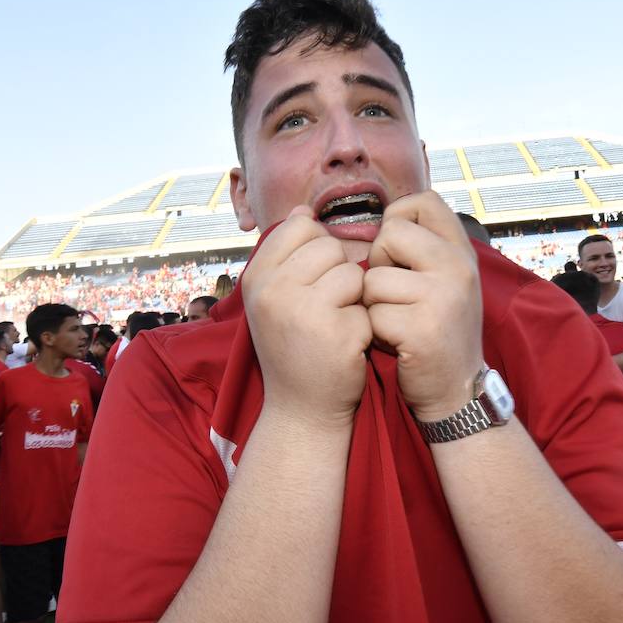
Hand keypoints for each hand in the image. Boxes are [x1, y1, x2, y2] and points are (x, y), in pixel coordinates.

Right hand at [243, 206, 370, 427]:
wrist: (301, 411)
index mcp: (256, 277)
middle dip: (337, 274)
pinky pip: (366, 304)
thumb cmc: (294, 348)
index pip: (299, 226)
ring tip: (336, 326)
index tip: (312, 282)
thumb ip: (287, 255)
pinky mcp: (335, 332)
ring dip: (353, 299)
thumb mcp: (276, 299)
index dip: (317, 249)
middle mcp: (272, 290)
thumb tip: (303, 211)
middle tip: (326, 310)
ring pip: (351, 272)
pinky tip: (346, 346)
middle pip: (329, 245)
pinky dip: (363, 325)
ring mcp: (302, 311)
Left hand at [364, 192, 483, 421]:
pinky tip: (396, 342)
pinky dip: (375, 332)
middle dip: (378, 263)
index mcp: (461, 250)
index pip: (424, 201)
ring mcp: (443, 296)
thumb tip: (383, 218)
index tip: (395, 248)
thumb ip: (423, 248)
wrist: (457, 391)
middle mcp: (458, 267)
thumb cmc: (438, 331)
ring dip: (373, 305)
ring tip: (397, 322)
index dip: (397, 218)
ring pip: (373, 279)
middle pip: (390, 234)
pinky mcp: (423, 328)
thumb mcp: (445, 280)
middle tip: (395, 293)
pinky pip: (373, 314)